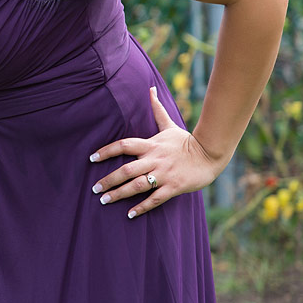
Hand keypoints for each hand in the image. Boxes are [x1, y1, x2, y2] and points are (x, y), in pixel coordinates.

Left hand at [88, 87, 226, 218]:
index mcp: (150, 145)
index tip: (92, 158)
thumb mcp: (169, 125)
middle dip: (108, 180)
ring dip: (119, 194)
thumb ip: (156, 109)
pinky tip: (129, 214)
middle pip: (126, 170)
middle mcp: (154, 159)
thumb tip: (150, 88)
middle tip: (94, 189)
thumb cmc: (186, 140)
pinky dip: (142, 207)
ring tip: (105, 200)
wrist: (211, 154)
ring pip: (137, 186)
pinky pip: (155, 199)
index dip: (106, 151)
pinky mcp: (174, 187)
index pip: (123, 145)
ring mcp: (164, 174)